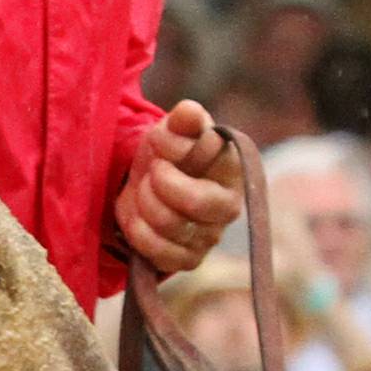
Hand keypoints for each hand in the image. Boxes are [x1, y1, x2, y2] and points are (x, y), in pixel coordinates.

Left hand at [117, 100, 239, 273]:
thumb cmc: (168, 155)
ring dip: (144, 205)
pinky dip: (139, 233)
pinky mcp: (189, 258)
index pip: (212, 160)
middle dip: (159, 184)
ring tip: (143, 192)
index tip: (160, 145)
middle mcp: (228, 205)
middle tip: (150, 173)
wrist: (149, 186)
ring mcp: (210, 235)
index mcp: (232, 169)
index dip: (174, 150)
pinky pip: (161, 254)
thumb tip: (189, 112)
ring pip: (172, 226)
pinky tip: (137, 217)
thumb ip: (183, 121)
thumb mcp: (172, 131)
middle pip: (197, 202)